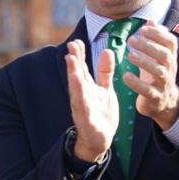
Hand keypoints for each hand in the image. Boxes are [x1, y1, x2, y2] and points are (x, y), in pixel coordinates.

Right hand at [65, 39, 117, 161]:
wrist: (100, 139)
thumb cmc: (101, 113)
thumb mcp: (105, 89)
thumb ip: (105, 72)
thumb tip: (107, 51)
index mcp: (87, 87)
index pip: (81, 68)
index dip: (79, 55)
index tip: (77, 41)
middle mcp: (82, 95)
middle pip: (77, 76)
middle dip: (74, 62)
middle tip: (71, 46)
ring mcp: (83, 108)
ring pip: (77, 90)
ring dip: (74, 77)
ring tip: (72, 63)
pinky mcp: (87, 120)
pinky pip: (84, 109)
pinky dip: (81, 100)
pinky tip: (80, 92)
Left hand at [125, 21, 178, 130]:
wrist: (163, 103)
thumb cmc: (157, 76)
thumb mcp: (157, 57)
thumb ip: (154, 40)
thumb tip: (151, 20)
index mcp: (170, 58)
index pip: (171, 42)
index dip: (159, 34)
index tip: (143, 29)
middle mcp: (170, 70)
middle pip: (165, 55)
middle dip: (149, 46)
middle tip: (131, 40)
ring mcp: (164, 84)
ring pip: (159, 72)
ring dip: (144, 62)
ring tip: (130, 56)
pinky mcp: (155, 98)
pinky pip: (148, 91)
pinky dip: (137, 84)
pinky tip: (126, 76)